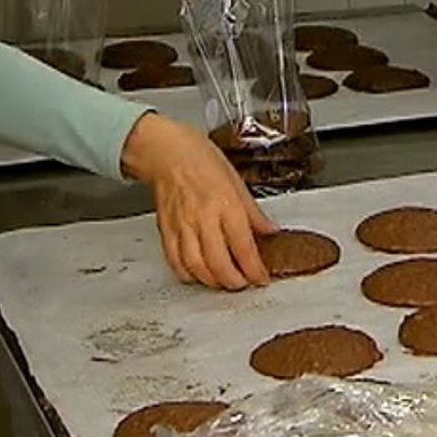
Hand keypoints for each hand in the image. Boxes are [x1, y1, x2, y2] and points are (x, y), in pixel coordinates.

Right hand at [119, 114, 275, 290]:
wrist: (168, 152)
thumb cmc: (203, 160)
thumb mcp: (238, 182)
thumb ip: (254, 212)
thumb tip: (270, 231)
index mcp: (226, 204)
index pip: (244, 246)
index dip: (255, 268)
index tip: (262, 278)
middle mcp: (204, 218)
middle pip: (219, 263)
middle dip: (235, 281)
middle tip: (244, 284)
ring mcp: (182, 226)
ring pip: (196, 266)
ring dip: (212, 282)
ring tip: (224, 283)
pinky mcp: (166, 230)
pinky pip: (175, 261)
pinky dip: (187, 274)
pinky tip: (197, 276)